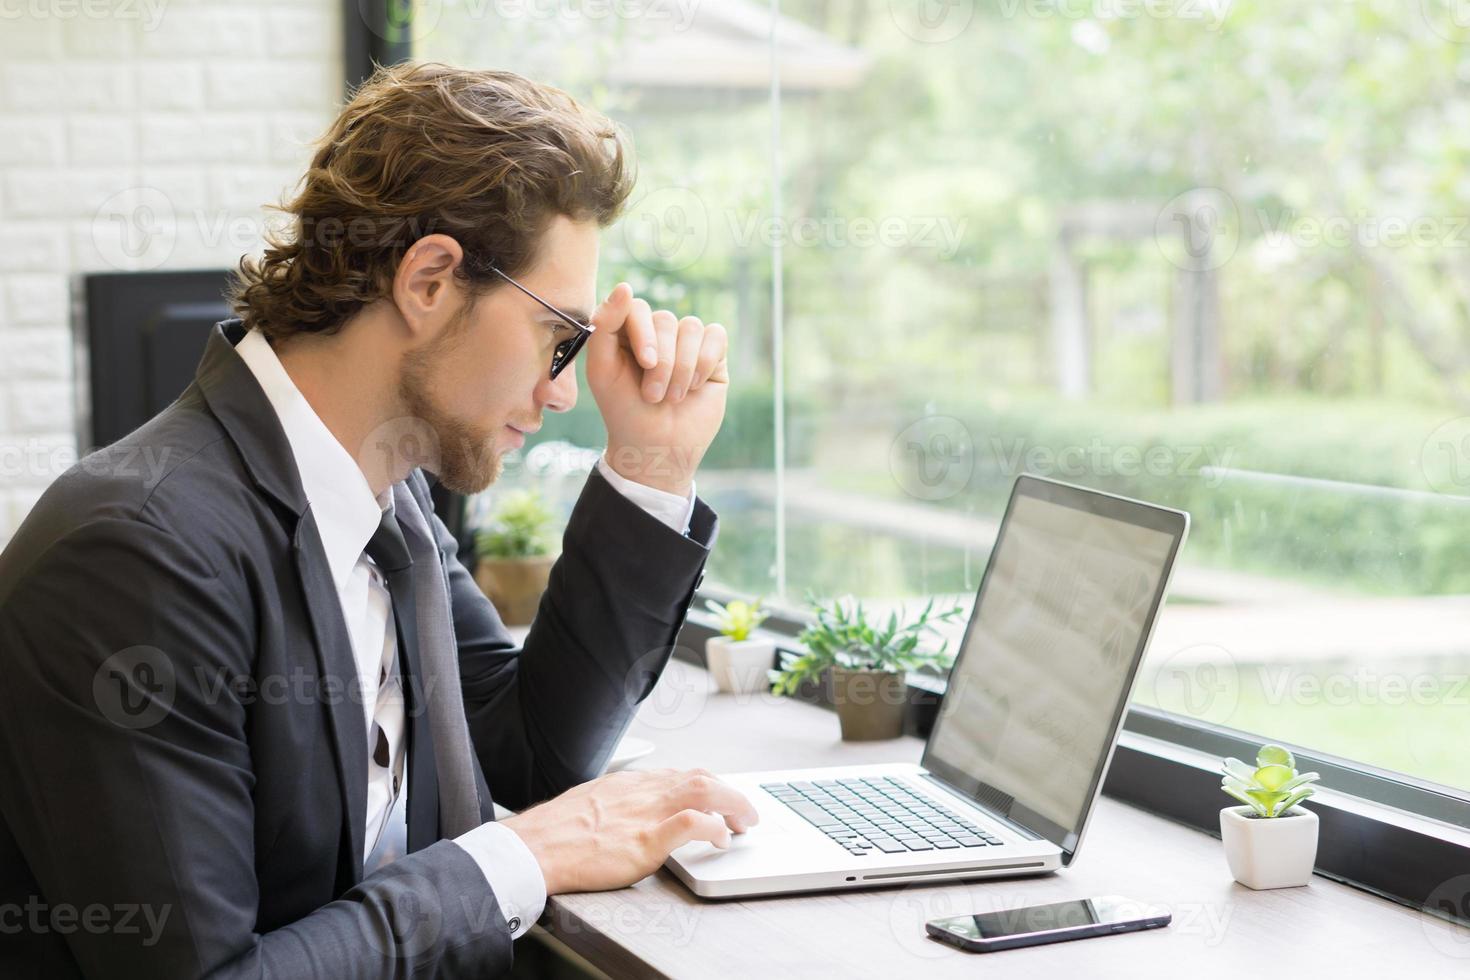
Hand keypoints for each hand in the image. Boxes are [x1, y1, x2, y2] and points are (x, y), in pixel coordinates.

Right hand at [500, 767, 758, 894]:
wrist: (533, 847)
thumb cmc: (554, 831)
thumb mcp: (591, 802)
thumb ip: (617, 803)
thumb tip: (629, 813)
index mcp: (630, 783)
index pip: (680, 774)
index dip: (707, 786)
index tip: (719, 798)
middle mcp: (643, 792)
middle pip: (700, 778)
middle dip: (730, 793)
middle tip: (745, 813)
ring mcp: (645, 814)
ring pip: (703, 791)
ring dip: (732, 804)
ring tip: (744, 823)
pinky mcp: (645, 841)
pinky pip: (690, 824)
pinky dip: (713, 827)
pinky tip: (722, 839)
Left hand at [585, 284, 728, 496]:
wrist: (657, 448)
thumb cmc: (624, 411)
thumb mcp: (602, 370)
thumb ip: (605, 326)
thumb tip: (626, 286)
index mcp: (627, 332)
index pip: (636, 306)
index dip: (643, 332)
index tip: (644, 363)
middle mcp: (658, 333)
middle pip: (666, 320)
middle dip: (662, 362)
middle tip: (653, 395)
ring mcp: (686, 343)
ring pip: (692, 327)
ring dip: (682, 368)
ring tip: (673, 397)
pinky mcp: (713, 356)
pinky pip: (716, 335)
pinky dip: (705, 362)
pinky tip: (695, 386)